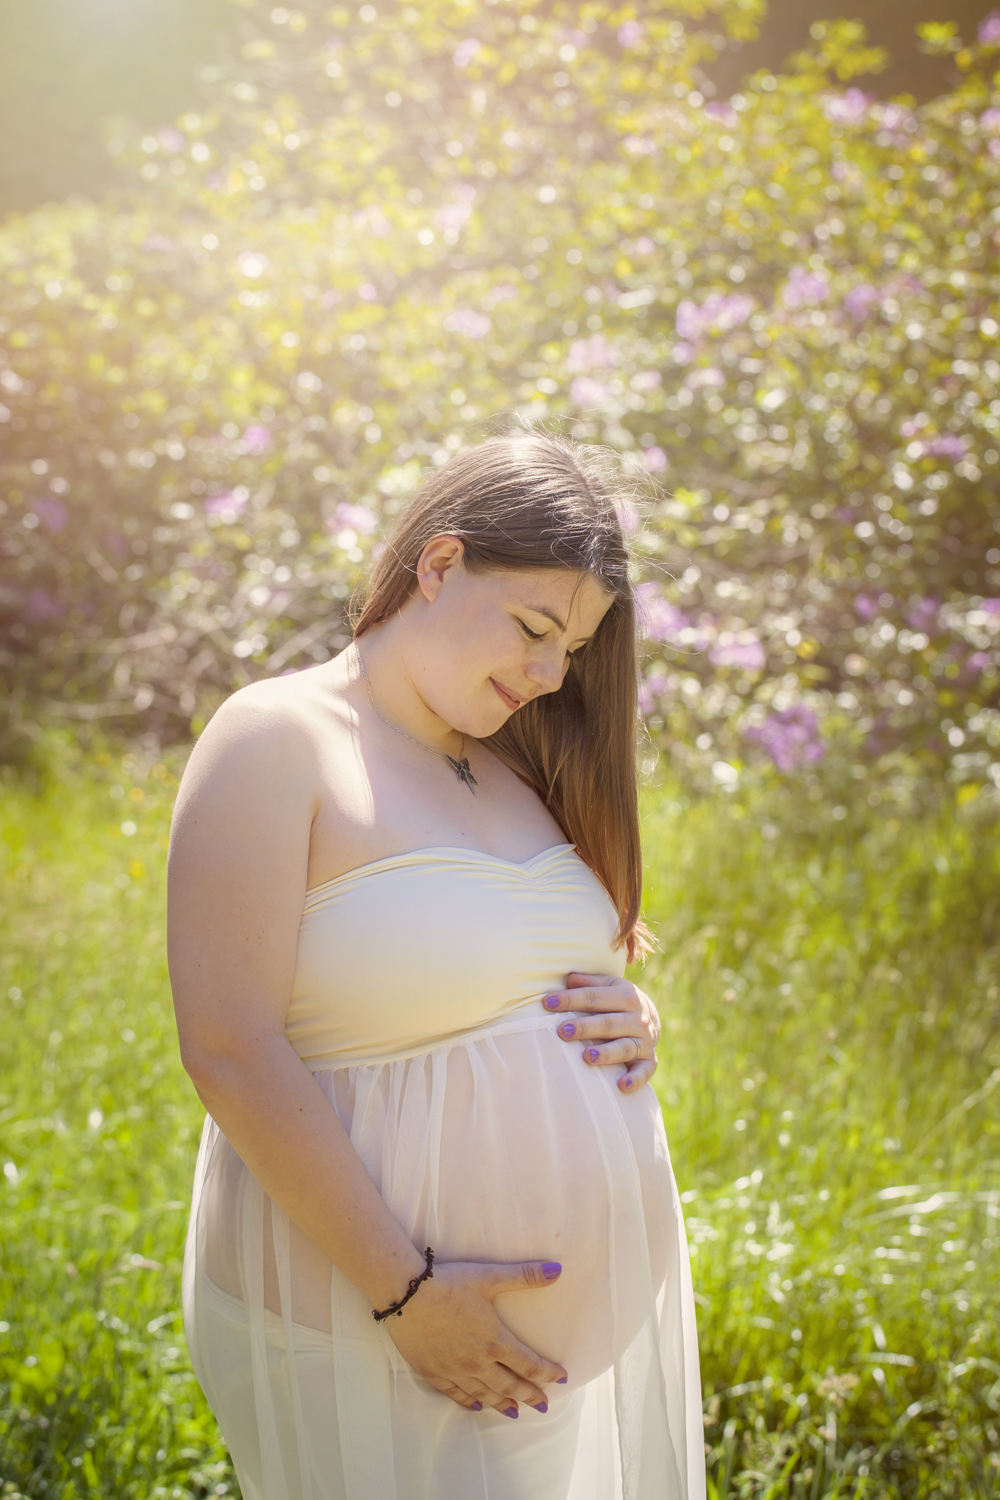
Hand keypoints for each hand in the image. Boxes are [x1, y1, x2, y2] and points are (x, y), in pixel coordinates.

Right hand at [385, 1258, 567, 1416]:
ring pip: (485, 1394)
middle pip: (510, 1385)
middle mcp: (478, 1361)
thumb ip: (525, 1276)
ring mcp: (454, 1370)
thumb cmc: (448, 1283)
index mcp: (495, 1340)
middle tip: (543, 1405)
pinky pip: (456, 1394)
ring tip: (515, 1412)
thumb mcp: (489, 1276)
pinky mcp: (433, 1372)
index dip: (548, 1373)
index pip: (529, 1364)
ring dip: (503, 1404)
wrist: (405, 1294)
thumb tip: (557, 1270)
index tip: (561, 1378)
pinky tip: (477, 1405)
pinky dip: (470, 1401)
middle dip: (530, 1395)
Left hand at [542, 972, 659, 1092]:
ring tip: (586, 1057)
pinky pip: (644, 1071)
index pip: (595, 997)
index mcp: (626, 996)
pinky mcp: (650, 1061)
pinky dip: (635, 1079)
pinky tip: (621, 1085)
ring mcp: (645, 1041)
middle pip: (608, 1023)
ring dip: (606, 1053)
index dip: (571, 999)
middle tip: (562, 1031)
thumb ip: (589, 984)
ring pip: (625, 1047)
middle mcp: (637, 1019)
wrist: (651, 1019)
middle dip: (585, 1027)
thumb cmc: (618, 1001)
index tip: (547, 1003)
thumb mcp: (608, 986)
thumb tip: (569, 978)